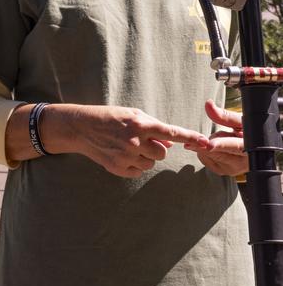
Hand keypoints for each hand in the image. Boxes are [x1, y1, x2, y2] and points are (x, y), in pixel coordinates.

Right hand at [44, 104, 209, 178]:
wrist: (80, 127)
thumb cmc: (109, 117)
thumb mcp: (132, 115)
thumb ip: (153, 127)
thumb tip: (169, 142)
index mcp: (139, 125)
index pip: (171, 133)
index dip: (190, 138)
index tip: (205, 142)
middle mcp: (134, 141)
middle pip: (162, 152)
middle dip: (156, 147)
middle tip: (140, 139)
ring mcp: (125, 156)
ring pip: (151, 162)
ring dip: (145, 156)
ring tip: (127, 146)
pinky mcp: (117, 168)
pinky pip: (138, 171)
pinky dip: (134, 165)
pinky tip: (121, 155)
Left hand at [183, 100, 246, 176]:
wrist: (250, 148)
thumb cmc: (246, 131)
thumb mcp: (239, 122)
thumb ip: (224, 115)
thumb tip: (208, 104)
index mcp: (251, 148)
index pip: (234, 146)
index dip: (221, 145)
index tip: (209, 144)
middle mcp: (243, 163)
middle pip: (217, 152)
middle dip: (207, 141)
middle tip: (205, 135)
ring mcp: (232, 170)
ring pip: (208, 155)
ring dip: (208, 144)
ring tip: (221, 140)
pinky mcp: (222, 172)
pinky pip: (204, 159)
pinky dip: (205, 151)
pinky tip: (215, 148)